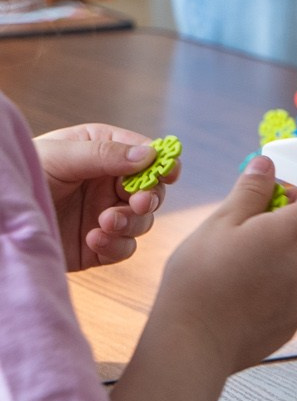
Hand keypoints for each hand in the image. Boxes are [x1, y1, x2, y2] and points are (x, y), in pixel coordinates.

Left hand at [35, 124, 169, 269]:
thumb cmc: (23, 173)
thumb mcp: (62, 156)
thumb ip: (105, 154)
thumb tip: (151, 155)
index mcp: (103, 152)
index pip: (145, 155)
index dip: (162, 163)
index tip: (169, 173)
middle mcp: (108, 184)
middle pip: (151, 190)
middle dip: (148, 197)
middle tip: (136, 203)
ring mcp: (104, 215)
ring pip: (142, 221)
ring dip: (131, 222)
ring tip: (105, 223)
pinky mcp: (97, 246)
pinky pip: (124, 248)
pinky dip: (117, 245)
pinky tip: (95, 239)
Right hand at [148, 160, 296, 373]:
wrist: (192, 344)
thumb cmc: (200, 279)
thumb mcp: (219, 223)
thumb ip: (250, 191)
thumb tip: (266, 164)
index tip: (273, 202)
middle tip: (253, 228)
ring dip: (289, 253)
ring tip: (244, 260)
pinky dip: (282, 283)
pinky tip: (244, 290)